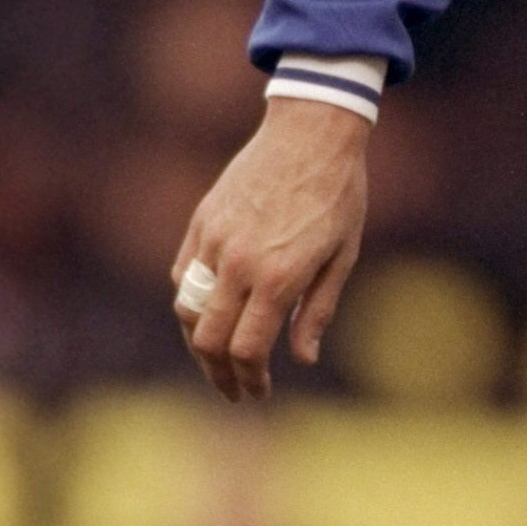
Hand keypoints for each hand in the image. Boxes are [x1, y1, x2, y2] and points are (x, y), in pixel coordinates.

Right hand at [171, 99, 369, 402]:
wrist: (311, 133)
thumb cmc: (338, 196)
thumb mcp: (342, 257)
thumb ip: (317, 310)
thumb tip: (301, 359)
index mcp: (279, 277)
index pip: (246, 348)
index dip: (249, 379)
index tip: (258, 392)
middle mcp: (239, 263)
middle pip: (208, 339)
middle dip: (218, 374)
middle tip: (233, 390)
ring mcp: (214, 241)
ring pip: (188, 310)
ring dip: (199, 343)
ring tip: (217, 359)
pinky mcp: (201, 222)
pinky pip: (184, 275)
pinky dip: (191, 303)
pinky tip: (209, 315)